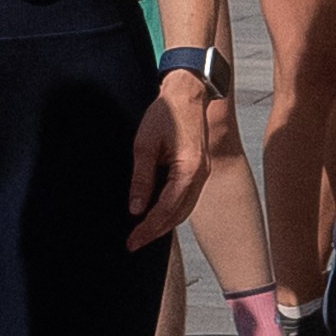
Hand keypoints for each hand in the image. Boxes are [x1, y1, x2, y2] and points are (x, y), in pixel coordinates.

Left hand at [127, 75, 207, 249]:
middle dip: (156, 232)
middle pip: (178, 215)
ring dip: (165, 224)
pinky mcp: (199, 170)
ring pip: (184, 209)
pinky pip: (187, 198)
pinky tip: (157, 215)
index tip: (132, 241)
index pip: (166, 209)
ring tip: (143, 234)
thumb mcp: (144, 145)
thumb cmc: (166, 113)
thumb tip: (136, 208)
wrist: (187, 93)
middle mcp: (200, 176)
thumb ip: (141, 179)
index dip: (148, 228)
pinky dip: (172, 211)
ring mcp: (202, 174)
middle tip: (134, 243)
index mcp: (188, 170)